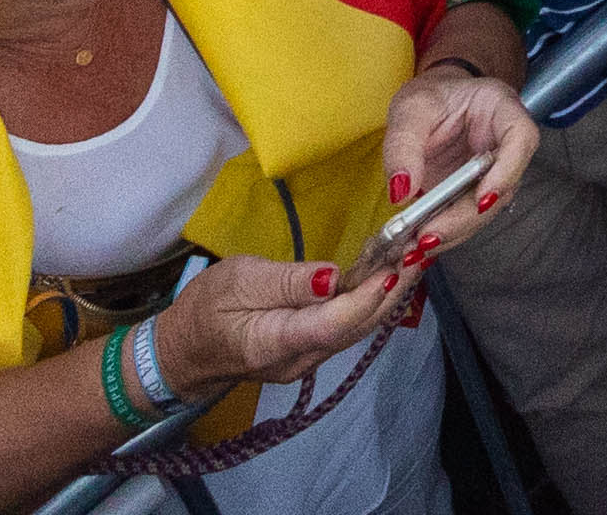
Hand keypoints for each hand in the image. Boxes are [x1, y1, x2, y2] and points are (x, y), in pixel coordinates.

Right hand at [159, 253, 404, 393]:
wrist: (185, 353)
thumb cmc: (205, 310)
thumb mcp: (237, 281)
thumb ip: (285, 281)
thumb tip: (330, 277)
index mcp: (274, 342)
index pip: (331, 325)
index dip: (365, 298)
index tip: (393, 267)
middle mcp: (300, 359)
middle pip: (356, 327)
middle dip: (392, 289)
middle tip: (421, 246)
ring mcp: (309, 360)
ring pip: (358, 329)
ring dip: (389, 294)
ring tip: (414, 254)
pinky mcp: (312, 352)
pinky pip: (349, 328)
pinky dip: (372, 301)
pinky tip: (387, 276)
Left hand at [379, 60, 535, 258]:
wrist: (430, 106)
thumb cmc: (429, 98)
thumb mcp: (410, 109)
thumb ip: (403, 145)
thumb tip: (401, 190)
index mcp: (501, 109)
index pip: (521, 138)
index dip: (508, 171)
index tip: (482, 197)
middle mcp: (506, 146)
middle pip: (503, 187)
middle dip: (467, 216)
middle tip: (429, 236)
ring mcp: (494, 174)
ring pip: (485, 210)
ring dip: (453, 232)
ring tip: (416, 247)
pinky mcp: (476, 195)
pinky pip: (466, 218)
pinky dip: (444, 234)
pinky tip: (417, 246)